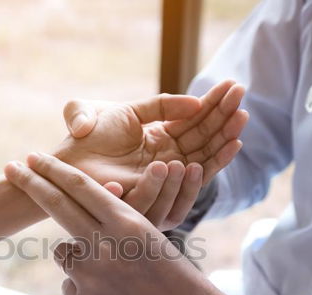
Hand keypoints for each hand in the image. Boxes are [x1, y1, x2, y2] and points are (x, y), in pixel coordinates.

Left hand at [4, 153, 277, 294]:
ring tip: (115, 280)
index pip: (81, 186)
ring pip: (65, 253)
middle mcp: (103, 245)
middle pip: (57, 205)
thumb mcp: (152, 244)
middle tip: (10, 168)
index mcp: (128, 223)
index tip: (33, 157)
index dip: (53, 169)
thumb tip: (80, 231)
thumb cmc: (179, 283)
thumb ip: (115, 231)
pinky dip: (88, 292)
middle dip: (31, 183)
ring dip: (80, 259)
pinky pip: (73, 287)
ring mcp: (89, 276)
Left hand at [56, 80, 247, 192]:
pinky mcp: (161, 192)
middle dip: (225, 117)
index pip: (195, 120)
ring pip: (204, 157)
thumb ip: (158, 105)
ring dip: (224, 137)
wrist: (67, 161)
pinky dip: (213, 162)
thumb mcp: (126, 112)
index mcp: (160, 137)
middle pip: (205, 137)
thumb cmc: (88, 134)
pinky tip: (230, 144)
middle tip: (244, 96)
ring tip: (241, 118)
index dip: (215, 104)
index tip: (235, 86)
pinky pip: (193, 179)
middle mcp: (167, 158)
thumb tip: (192, 103)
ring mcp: (165, 176)